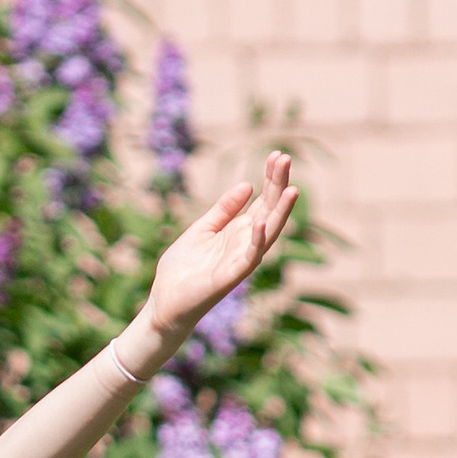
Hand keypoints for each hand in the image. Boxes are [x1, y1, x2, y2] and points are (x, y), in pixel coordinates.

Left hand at [142, 151, 298, 351]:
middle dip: (278, 185)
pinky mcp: (229, 277)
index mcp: (238, 231)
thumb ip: (223, 210)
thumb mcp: (202, 229)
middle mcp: (245, 243)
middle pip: (269, 210)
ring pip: (267, 233)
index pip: (262, 201)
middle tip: (285, 158)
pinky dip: (256, 241)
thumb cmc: (183, 269)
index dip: (270, 179)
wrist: (164, 302)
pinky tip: (260, 222)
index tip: (276, 155)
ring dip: (280, 212)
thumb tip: (247, 184)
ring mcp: (240, 260)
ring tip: (292, 188)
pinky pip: (248, 257)